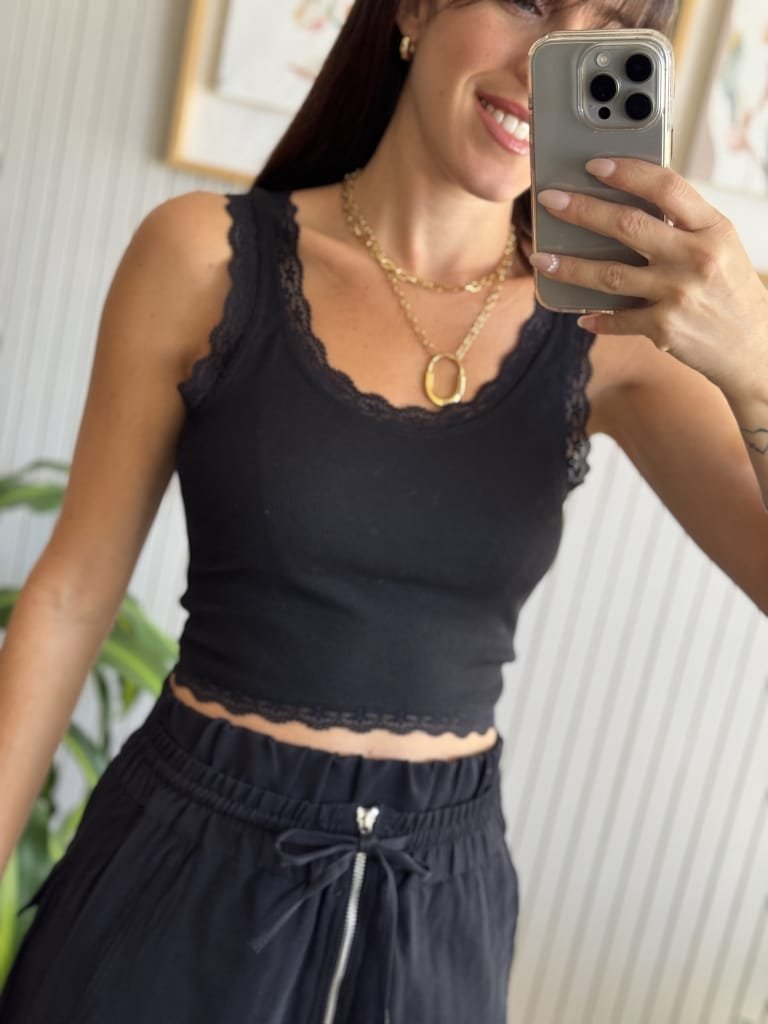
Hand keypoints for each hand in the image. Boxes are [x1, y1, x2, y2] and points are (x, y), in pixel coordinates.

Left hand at [529, 157, 767, 402]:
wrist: (754, 345)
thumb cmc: (730, 288)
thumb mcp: (720, 244)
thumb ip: (683, 223)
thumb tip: (627, 201)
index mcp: (712, 227)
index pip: (666, 187)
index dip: (626, 172)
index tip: (593, 164)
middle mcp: (695, 257)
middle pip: (627, 226)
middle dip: (581, 210)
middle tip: (549, 200)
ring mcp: (678, 294)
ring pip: (609, 275)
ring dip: (569, 267)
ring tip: (541, 259)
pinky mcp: (664, 328)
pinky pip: (617, 320)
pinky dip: (597, 319)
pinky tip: (580, 316)